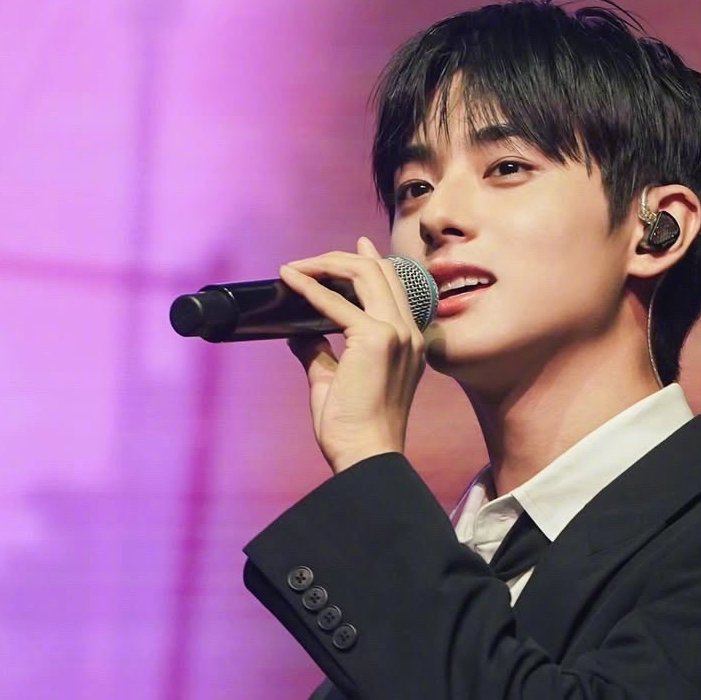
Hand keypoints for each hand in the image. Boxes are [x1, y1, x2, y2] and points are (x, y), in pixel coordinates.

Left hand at [280, 236, 427, 473]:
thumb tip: (298, 332)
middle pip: (379, 272)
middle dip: (340, 259)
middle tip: (308, 262)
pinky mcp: (375, 340)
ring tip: (297, 268)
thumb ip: (320, 351)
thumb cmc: (354, 429)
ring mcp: (396, 334)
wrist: (366, 454)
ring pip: (365, 274)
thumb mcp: (334, 380)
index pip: (394, 287)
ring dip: (327, 264)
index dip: (371, 260)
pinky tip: (291, 280)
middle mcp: (409, 333)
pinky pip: (337, 303)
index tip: (356, 245)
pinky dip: (311, 288)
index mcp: (409, 344)